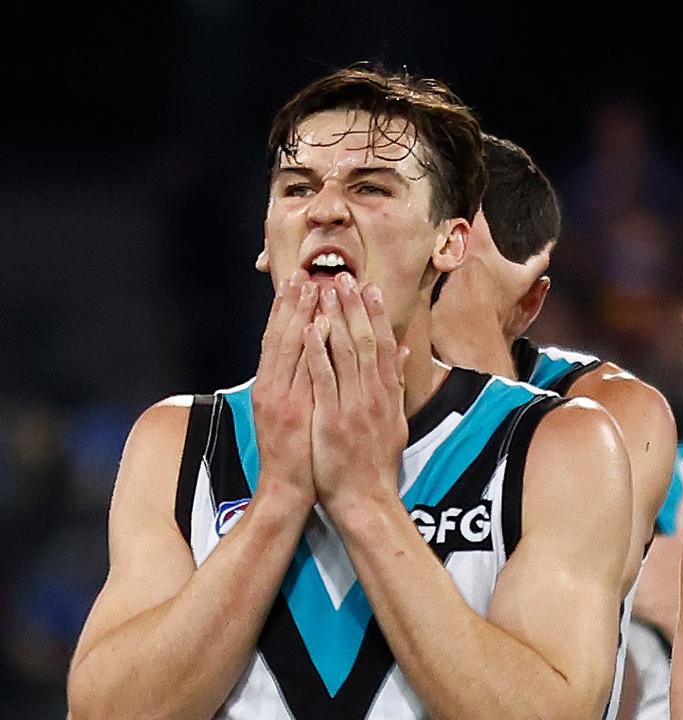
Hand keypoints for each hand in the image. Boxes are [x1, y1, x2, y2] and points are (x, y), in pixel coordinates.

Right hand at [251, 269, 319, 511]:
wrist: (288, 490)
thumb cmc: (295, 454)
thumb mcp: (292, 414)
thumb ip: (299, 386)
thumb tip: (308, 360)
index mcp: (270, 388)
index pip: (277, 341)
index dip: (286, 311)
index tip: (297, 283)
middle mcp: (272, 389)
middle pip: (281, 338)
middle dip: (292, 305)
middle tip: (304, 274)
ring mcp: (282, 400)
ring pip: (290, 350)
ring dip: (301, 316)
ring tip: (313, 288)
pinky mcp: (294, 413)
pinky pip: (304, 374)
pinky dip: (310, 349)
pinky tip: (318, 326)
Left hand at [304, 272, 408, 517]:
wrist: (365, 498)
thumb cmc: (376, 463)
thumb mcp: (396, 421)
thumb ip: (396, 384)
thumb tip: (405, 352)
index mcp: (387, 394)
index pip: (385, 345)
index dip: (377, 314)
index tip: (369, 288)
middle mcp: (374, 395)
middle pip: (367, 341)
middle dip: (354, 307)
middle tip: (343, 277)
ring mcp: (353, 406)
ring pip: (346, 353)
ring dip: (335, 319)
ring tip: (325, 291)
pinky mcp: (332, 418)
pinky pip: (324, 379)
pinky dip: (317, 352)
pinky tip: (310, 329)